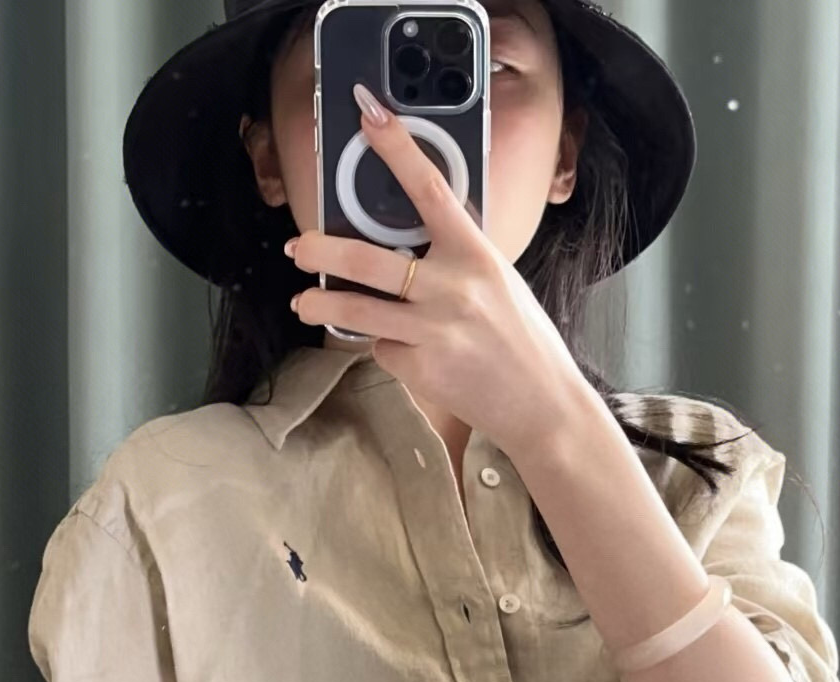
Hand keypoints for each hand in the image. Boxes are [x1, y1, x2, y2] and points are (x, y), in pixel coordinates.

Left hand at [285, 81, 587, 457]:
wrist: (541, 405)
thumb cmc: (522, 342)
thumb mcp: (498, 283)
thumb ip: (457, 259)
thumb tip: (413, 241)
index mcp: (476, 256)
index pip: (430, 190)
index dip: (397, 149)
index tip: (370, 116)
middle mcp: (452, 290)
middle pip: (369, 260)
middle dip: (322, 250)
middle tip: (298, 246)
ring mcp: (433, 332)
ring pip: (358, 310)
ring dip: (322, 304)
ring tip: (304, 302)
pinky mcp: (421, 369)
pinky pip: (384, 349)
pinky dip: (388, 349)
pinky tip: (412, 355)